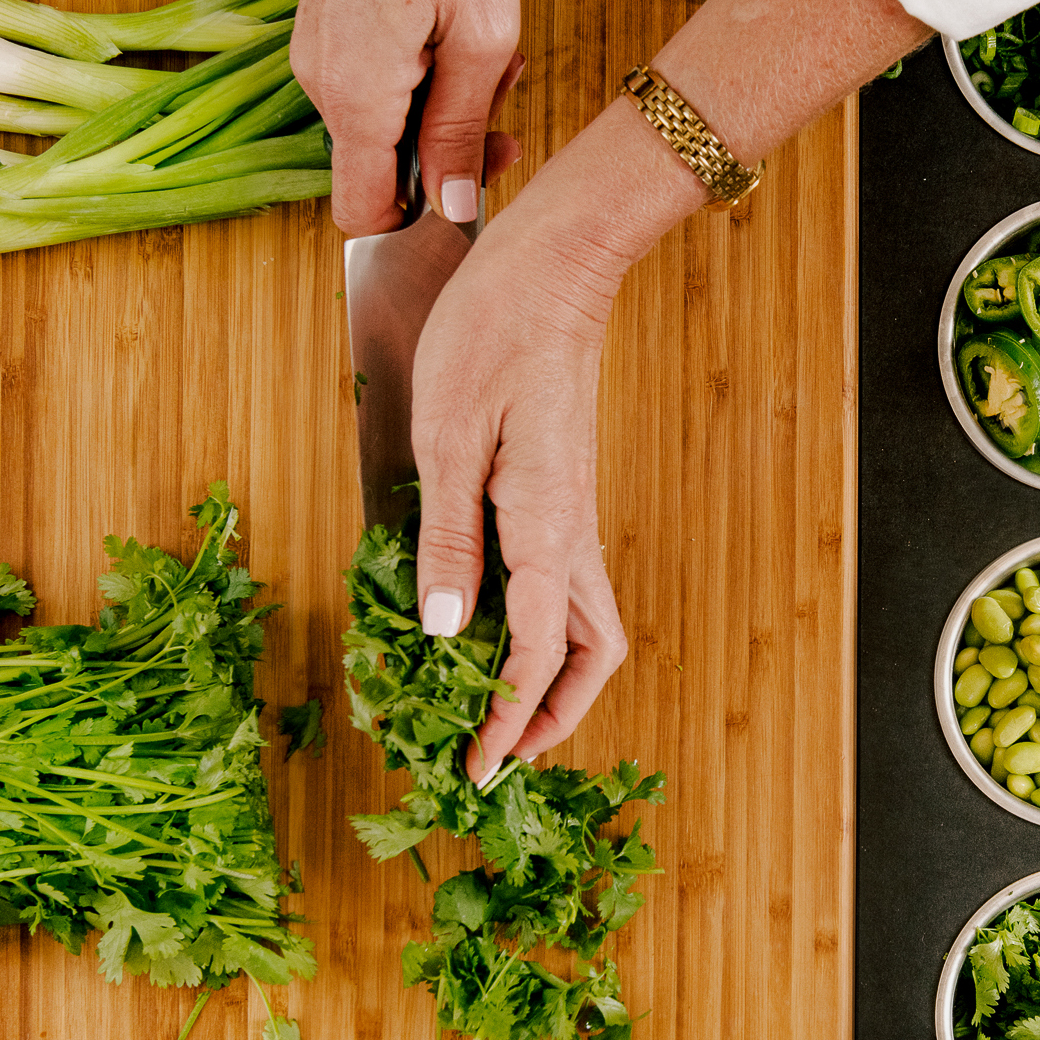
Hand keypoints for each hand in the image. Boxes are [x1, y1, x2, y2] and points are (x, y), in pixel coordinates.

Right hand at [292, 0, 523, 234]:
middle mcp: (323, 85)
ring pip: (387, 126)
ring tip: (487, 50)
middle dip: (449, 152)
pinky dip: (425, 76)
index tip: (470, 196)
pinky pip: (379, 87)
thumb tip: (455, 209)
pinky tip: (460, 31)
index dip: (418, 226)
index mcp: (358, 97)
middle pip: (383, 171)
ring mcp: (321, 56)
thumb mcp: (482, 36)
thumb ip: (463, 131)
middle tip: (504, 107)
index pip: (365, 215)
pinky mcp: (331, 32)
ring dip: (445, 107)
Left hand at [408, 218, 628, 781]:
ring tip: (496, 705)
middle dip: (553, 715)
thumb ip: (449, 540)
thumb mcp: (446, 440)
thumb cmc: (490, 337)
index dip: (507, 721)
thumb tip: (447, 631)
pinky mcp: (560, 493)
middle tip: (501, 752)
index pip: (540, 654)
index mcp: (548, 527)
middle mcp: (572, 531)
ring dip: (550, 675)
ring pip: (586, 621)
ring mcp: (571, 513)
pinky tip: (488, 624)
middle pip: (593, 653)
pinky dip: (537, 626)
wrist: (549, 268)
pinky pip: (563, 583)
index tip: (476, 771)